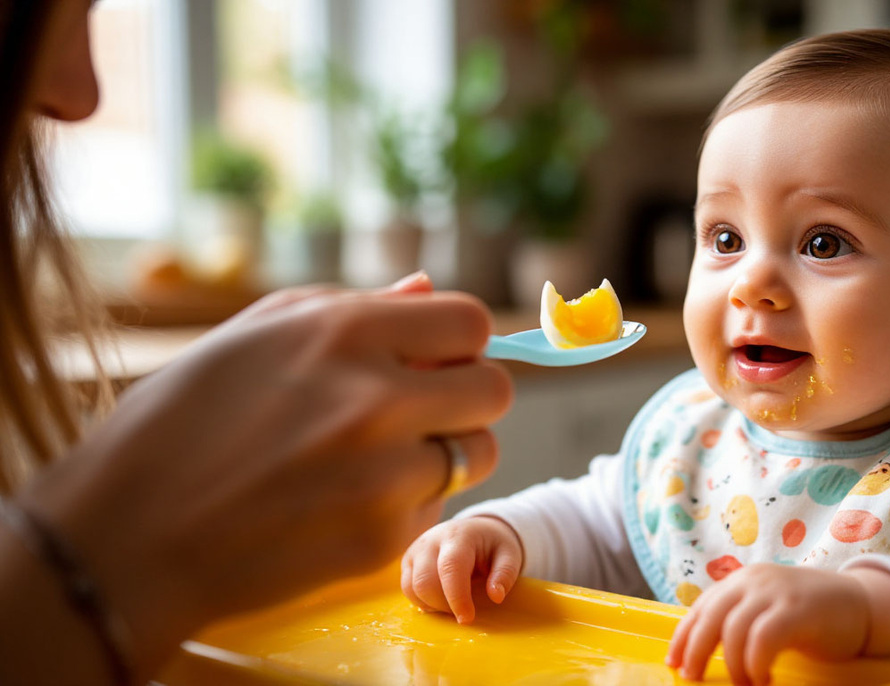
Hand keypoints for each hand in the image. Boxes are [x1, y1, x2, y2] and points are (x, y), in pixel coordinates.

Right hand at [14, 272, 513, 678]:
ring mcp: (384, 475)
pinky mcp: (382, 539)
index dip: (458, 341)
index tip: (436, 357)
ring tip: (382, 457)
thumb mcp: (251, 338)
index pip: (470, 323)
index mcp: (343, 333)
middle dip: (466, 395)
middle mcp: (376, 399)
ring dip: (446, 452)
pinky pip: (437, 509)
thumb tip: (425, 289)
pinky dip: (409, 505)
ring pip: (477, 453)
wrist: (125, 538)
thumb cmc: (176, 424)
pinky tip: (350, 502)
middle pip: (495, 389)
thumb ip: (350, 308)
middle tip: (420, 408)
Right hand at [401, 515, 524, 623]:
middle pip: (424, 582)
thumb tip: (496, 596)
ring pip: (412, 588)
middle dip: (443, 605)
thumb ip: (505, 574)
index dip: (456, 597)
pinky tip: (441, 599)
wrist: (475, 531)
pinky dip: (423, 602)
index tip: (467, 618)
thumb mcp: (510, 555)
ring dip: (432, 605)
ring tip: (453, 602)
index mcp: (458, 536)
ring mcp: (415, 550)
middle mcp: (431, 541)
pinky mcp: (407, 562)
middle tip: (464, 610)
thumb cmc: (493, 545)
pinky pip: (407, 589)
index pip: (450, 568)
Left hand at [666, 564, 877, 684]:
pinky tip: (764, 678)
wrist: (861, 603)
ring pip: (733, 631)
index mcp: (742, 581)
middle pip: (710, 618)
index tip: (674, 661)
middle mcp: (753, 581)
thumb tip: (703, 651)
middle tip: (695, 678)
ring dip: (734, 665)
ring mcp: (775, 593)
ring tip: (746, 683)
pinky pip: (763, 639)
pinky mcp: (797, 610)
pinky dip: (756, 663)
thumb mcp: (768, 609)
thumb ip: (740, 618)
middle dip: (697, 652)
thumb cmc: (810, 614)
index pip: (701, 608)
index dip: (683, 636)